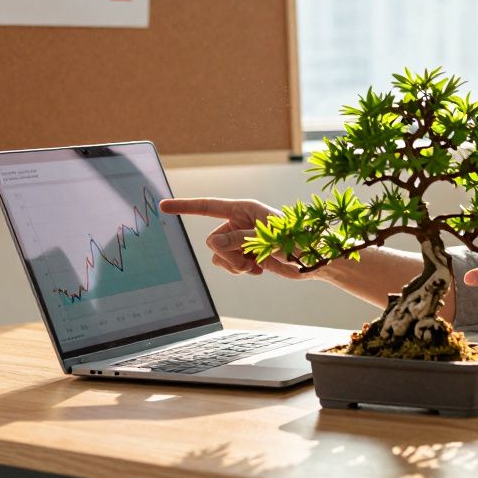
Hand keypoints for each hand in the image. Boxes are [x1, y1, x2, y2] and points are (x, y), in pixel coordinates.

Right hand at [158, 197, 312, 279]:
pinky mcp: (246, 254)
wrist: (313, 260)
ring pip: (219, 256)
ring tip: (256, 267)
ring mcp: (242, 239)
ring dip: (234, 266)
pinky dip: (240, 271)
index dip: (185, 207)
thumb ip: (239, 240)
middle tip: (249, 262)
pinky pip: (228, 265)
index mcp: (244, 209)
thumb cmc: (298, 241)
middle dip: (228, 256)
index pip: (208, 207)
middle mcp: (240, 222)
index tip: (163, 206)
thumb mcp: (268, 240)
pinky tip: (259, 270)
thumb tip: (212, 243)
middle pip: (213, 241)